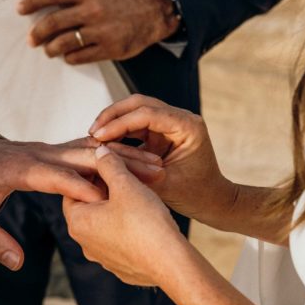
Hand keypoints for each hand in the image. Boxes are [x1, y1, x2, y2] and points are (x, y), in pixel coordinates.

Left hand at [0, 138, 162, 270]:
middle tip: (154, 170)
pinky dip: (114, 155)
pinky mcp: (54, 152)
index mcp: (22, 169)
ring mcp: (49, 150)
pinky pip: (89, 150)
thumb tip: (16, 263)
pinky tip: (139, 163)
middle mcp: (40, 155)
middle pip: (87, 155)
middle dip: (122, 164)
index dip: (84, 186)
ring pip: (93, 149)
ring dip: (125, 156)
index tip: (112, 198)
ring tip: (157, 166)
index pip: (58, 176)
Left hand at [18, 0, 179, 64]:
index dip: (33, 1)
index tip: (20, 9)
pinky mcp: (109, 49)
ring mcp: (101, 31)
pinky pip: (80, 56)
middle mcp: (93, 10)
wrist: (152, 13)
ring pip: (64, 42)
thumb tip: (48, 7)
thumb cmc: (122, 1)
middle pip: (54, 22)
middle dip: (38, 33)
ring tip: (49, 50)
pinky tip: (68, 56)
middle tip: (31, 39)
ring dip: (51, 48)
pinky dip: (70, 57)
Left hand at [63, 145, 187, 286]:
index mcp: (78, 222)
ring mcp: (103, 258)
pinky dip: (129, 229)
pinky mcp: (121, 267)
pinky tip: (146, 220)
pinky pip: (121, 242)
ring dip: (119, 210)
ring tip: (139, 197)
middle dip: (107, 191)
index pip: (74, 190)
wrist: (171, 263)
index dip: (92, 174)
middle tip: (127, 178)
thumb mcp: (126, 185)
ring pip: (106, 225)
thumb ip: (109, 165)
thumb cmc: (145, 222)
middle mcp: (84, 243)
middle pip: (91, 207)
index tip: (109, 165)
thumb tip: (99, 152)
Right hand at [88, 94, 236, 224]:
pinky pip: (136, 124)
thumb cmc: (196, 194)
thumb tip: (106, 159)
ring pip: (135, 110)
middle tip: (93, 131)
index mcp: (188, 126)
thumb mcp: (164, 185)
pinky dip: (120, 130)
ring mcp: (170, 123)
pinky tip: (105, 141)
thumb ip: (137, 170)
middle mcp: (180, 119)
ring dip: (114, 121)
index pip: (147, 114)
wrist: (211, 200)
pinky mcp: (161, 132)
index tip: (99, 136)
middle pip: (139, 104)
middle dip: (113, 115)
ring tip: (95, 135)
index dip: (120, 123)